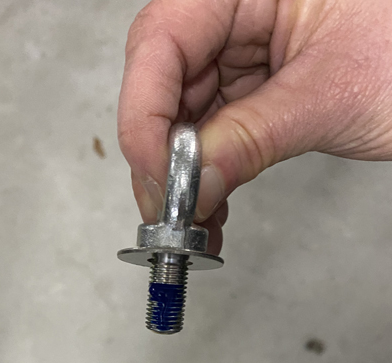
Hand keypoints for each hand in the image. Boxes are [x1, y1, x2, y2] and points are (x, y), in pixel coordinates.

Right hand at [118, 0, 391, 253]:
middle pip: (164, 83)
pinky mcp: (253, 86)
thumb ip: (250, 139)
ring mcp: (241, 50)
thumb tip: (189, 185)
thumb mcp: (330, 97)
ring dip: (182, 179)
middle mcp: (235, 10)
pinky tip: (210, 213)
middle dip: (161, 156)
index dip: (146, 112)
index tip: (156, 174)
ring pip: (183, 117)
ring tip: (191, 228)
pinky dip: (208, 176)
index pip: (163, 40)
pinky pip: (213, 132)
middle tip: (167, 214)